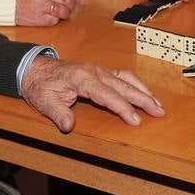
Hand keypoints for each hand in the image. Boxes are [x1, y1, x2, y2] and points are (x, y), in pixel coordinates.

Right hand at [15, 0, 83, 25]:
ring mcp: (41, 6)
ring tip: (62, 13)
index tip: (81, 0)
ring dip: (65, 13)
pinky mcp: (38, 18)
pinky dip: (55, 20)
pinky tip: (51, 17)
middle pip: (67, 0)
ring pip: (63, 11)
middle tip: (72, 8)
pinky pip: (53, 20)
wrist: (6, 0)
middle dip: (72, 5)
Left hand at [20, 55, 164, 132]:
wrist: (35, 68)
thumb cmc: (40, 85)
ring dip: (144, 91)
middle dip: (143, 99)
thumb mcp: (44, 101)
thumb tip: (69, 126)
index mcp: (82, 78)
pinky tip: (145, 93)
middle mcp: (94, 71)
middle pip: (124, 85)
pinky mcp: (101, 71)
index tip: (136, 120)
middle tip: (159, 112)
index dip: (123, 107)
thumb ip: (58, 113)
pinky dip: (137, 85)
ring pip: (127, 78)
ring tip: (158, 104)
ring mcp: (99, 69)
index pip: (108, 95)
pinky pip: (123, 76)